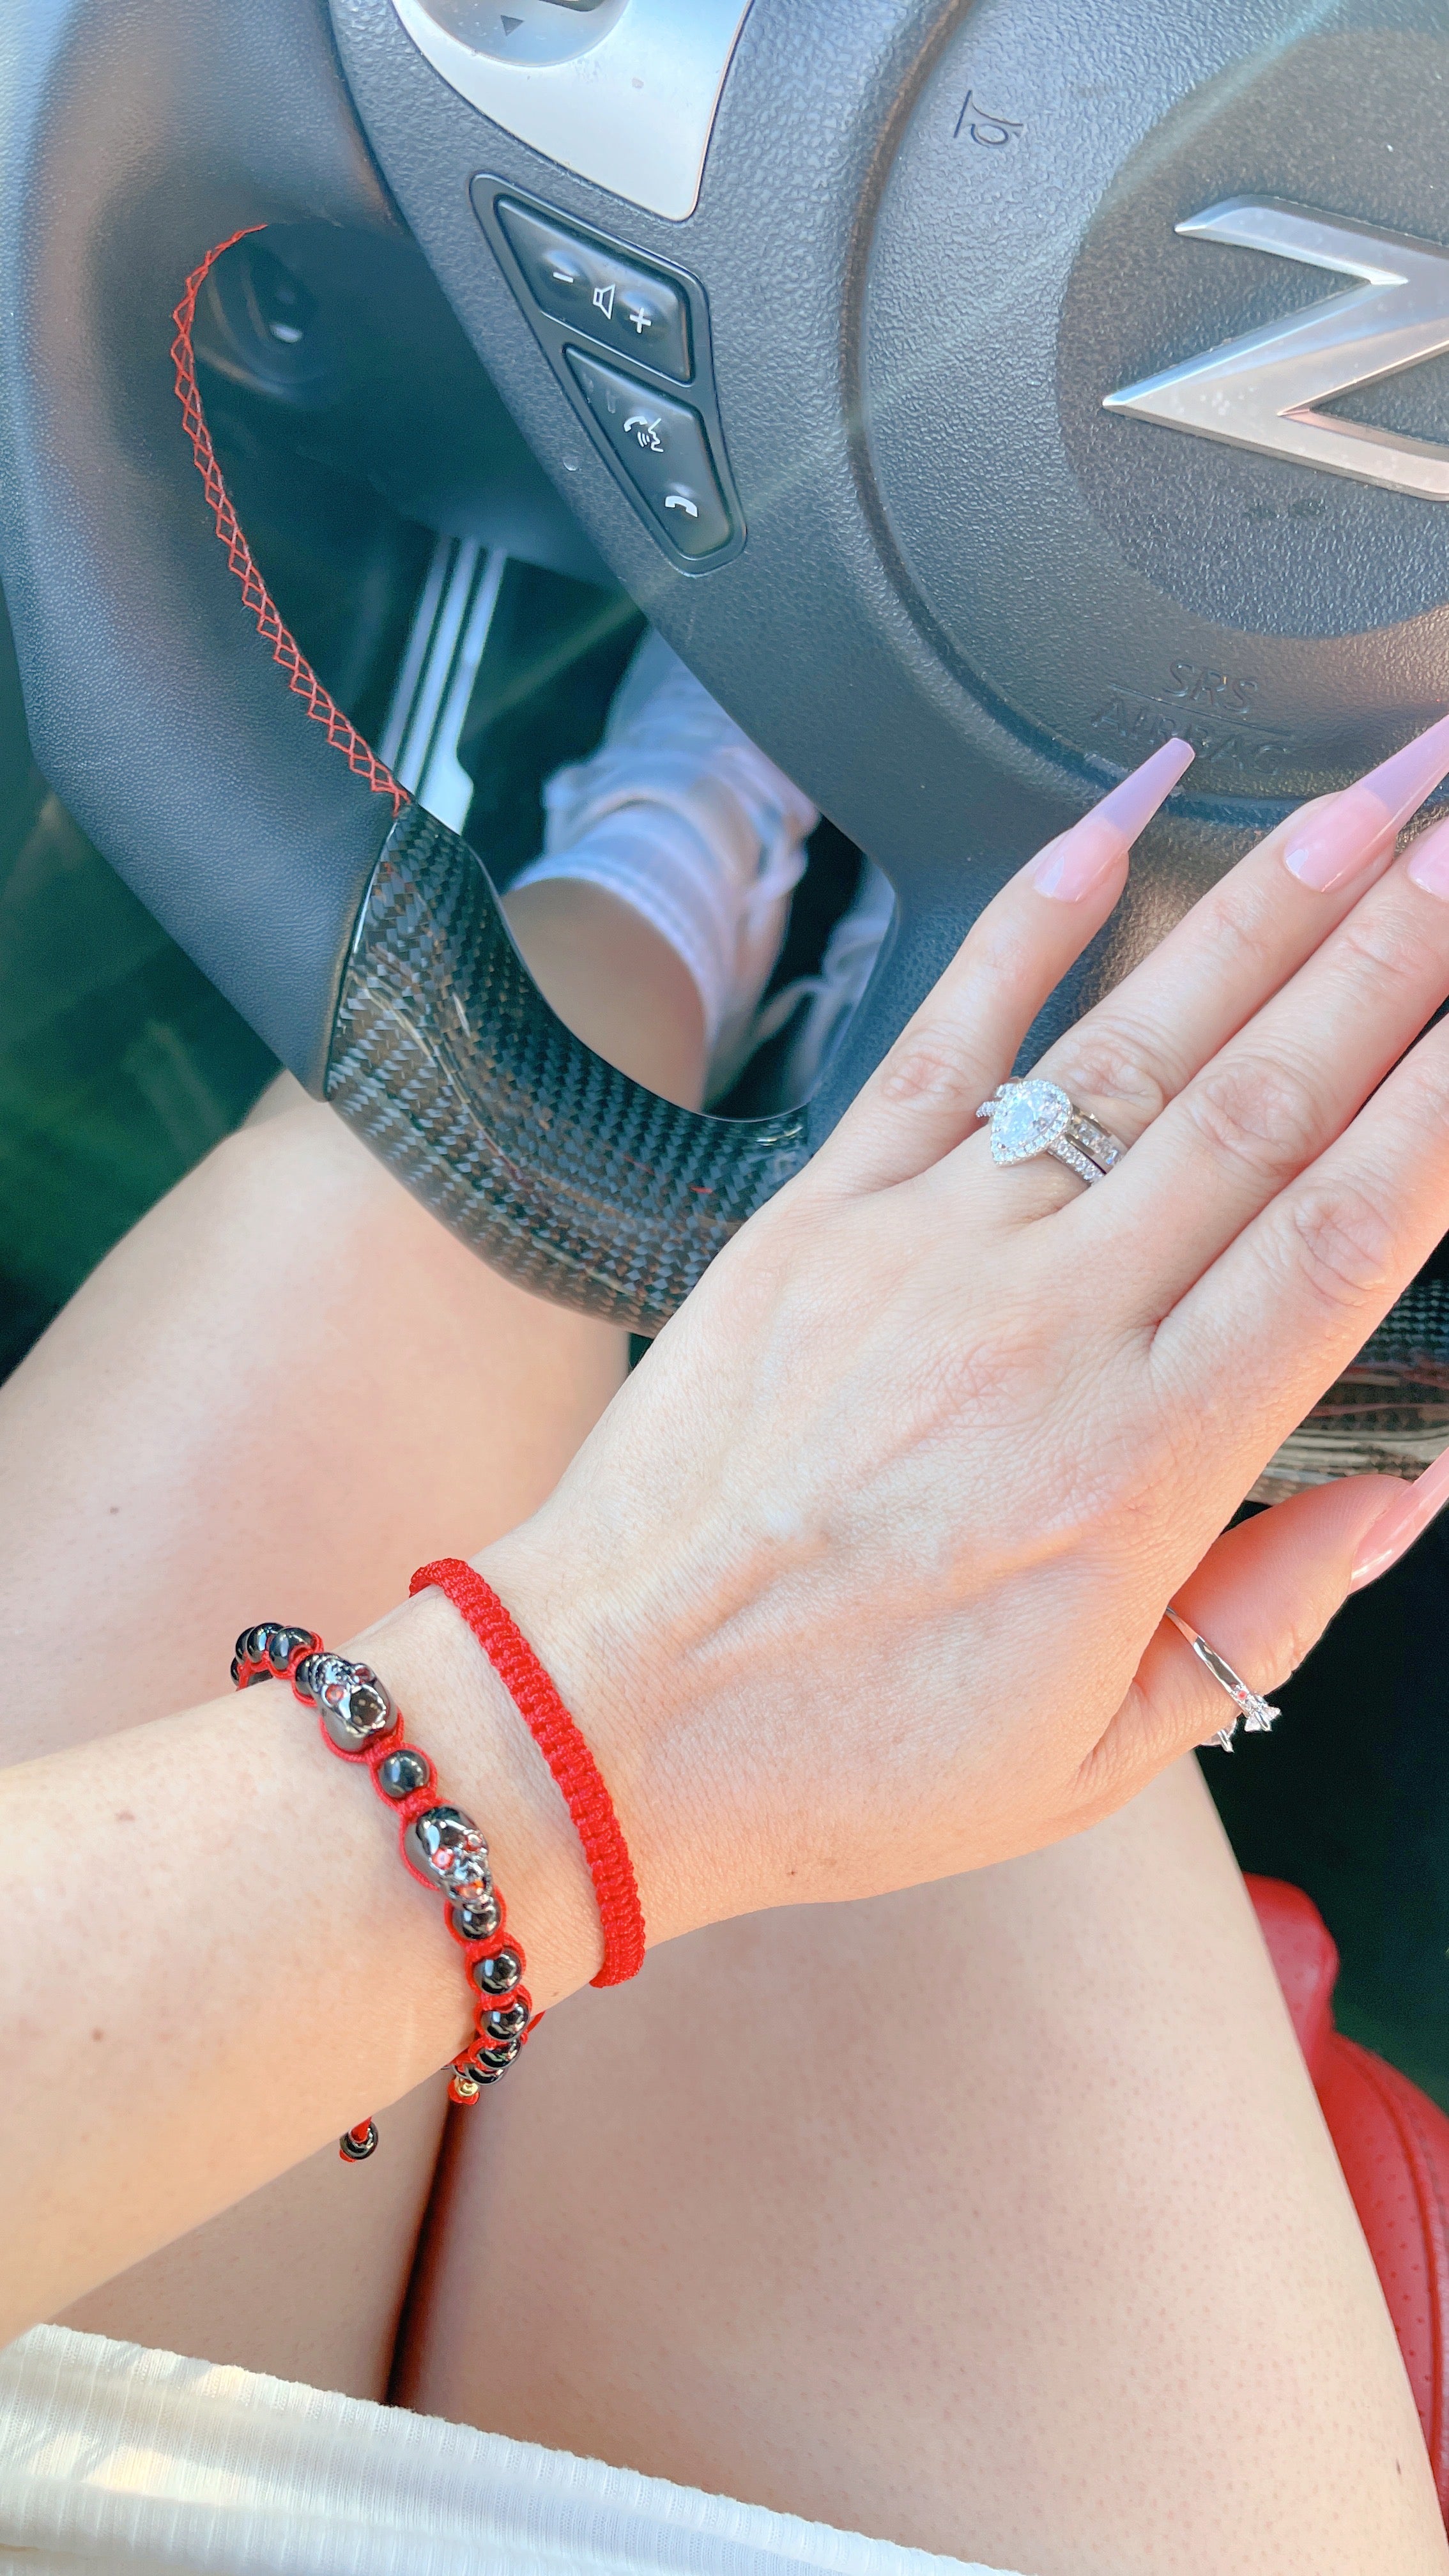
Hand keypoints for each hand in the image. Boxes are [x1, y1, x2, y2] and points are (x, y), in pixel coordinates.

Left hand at [483, 720, 1448, 1943]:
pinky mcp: (821, 1209)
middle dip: (1405, 952)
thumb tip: (1406, 1490)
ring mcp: (926, 1245)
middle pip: (1269, 1100)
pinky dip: (1030, 916)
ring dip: (1268, 906)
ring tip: (1379, 801)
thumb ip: (1268, 1610)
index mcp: (1142, 1462)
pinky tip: (1117, 818)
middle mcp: (1047, 1324)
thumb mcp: (1097, 1752)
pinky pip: (942, 1032)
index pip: (1351, 1238)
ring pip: (1131, 1043)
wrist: (599, 1713)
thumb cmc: (842, 1753)